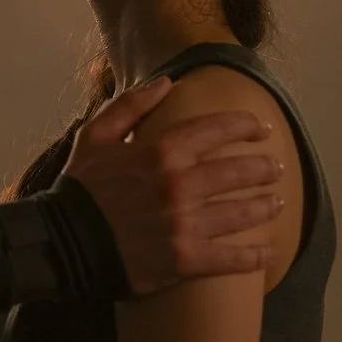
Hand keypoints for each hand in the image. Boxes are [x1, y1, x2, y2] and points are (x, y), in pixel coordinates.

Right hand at [60, 78, 283, 295]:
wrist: (63, 245)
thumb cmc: (81, 189)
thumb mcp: (95, 135)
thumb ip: (132, 105)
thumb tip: (167, 82)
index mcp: (161, 152)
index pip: (217, 130)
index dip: (246, 126)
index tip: (263, 128)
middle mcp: (179, 186)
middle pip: (238, 171)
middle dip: (264, 167)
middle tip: (276, 168)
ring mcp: (184, 225)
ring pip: (241, 213)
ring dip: (266, 206)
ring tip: (278, 202)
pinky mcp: (183, 260)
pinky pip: (229, 259)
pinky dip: (254, 256)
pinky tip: (269, 252)